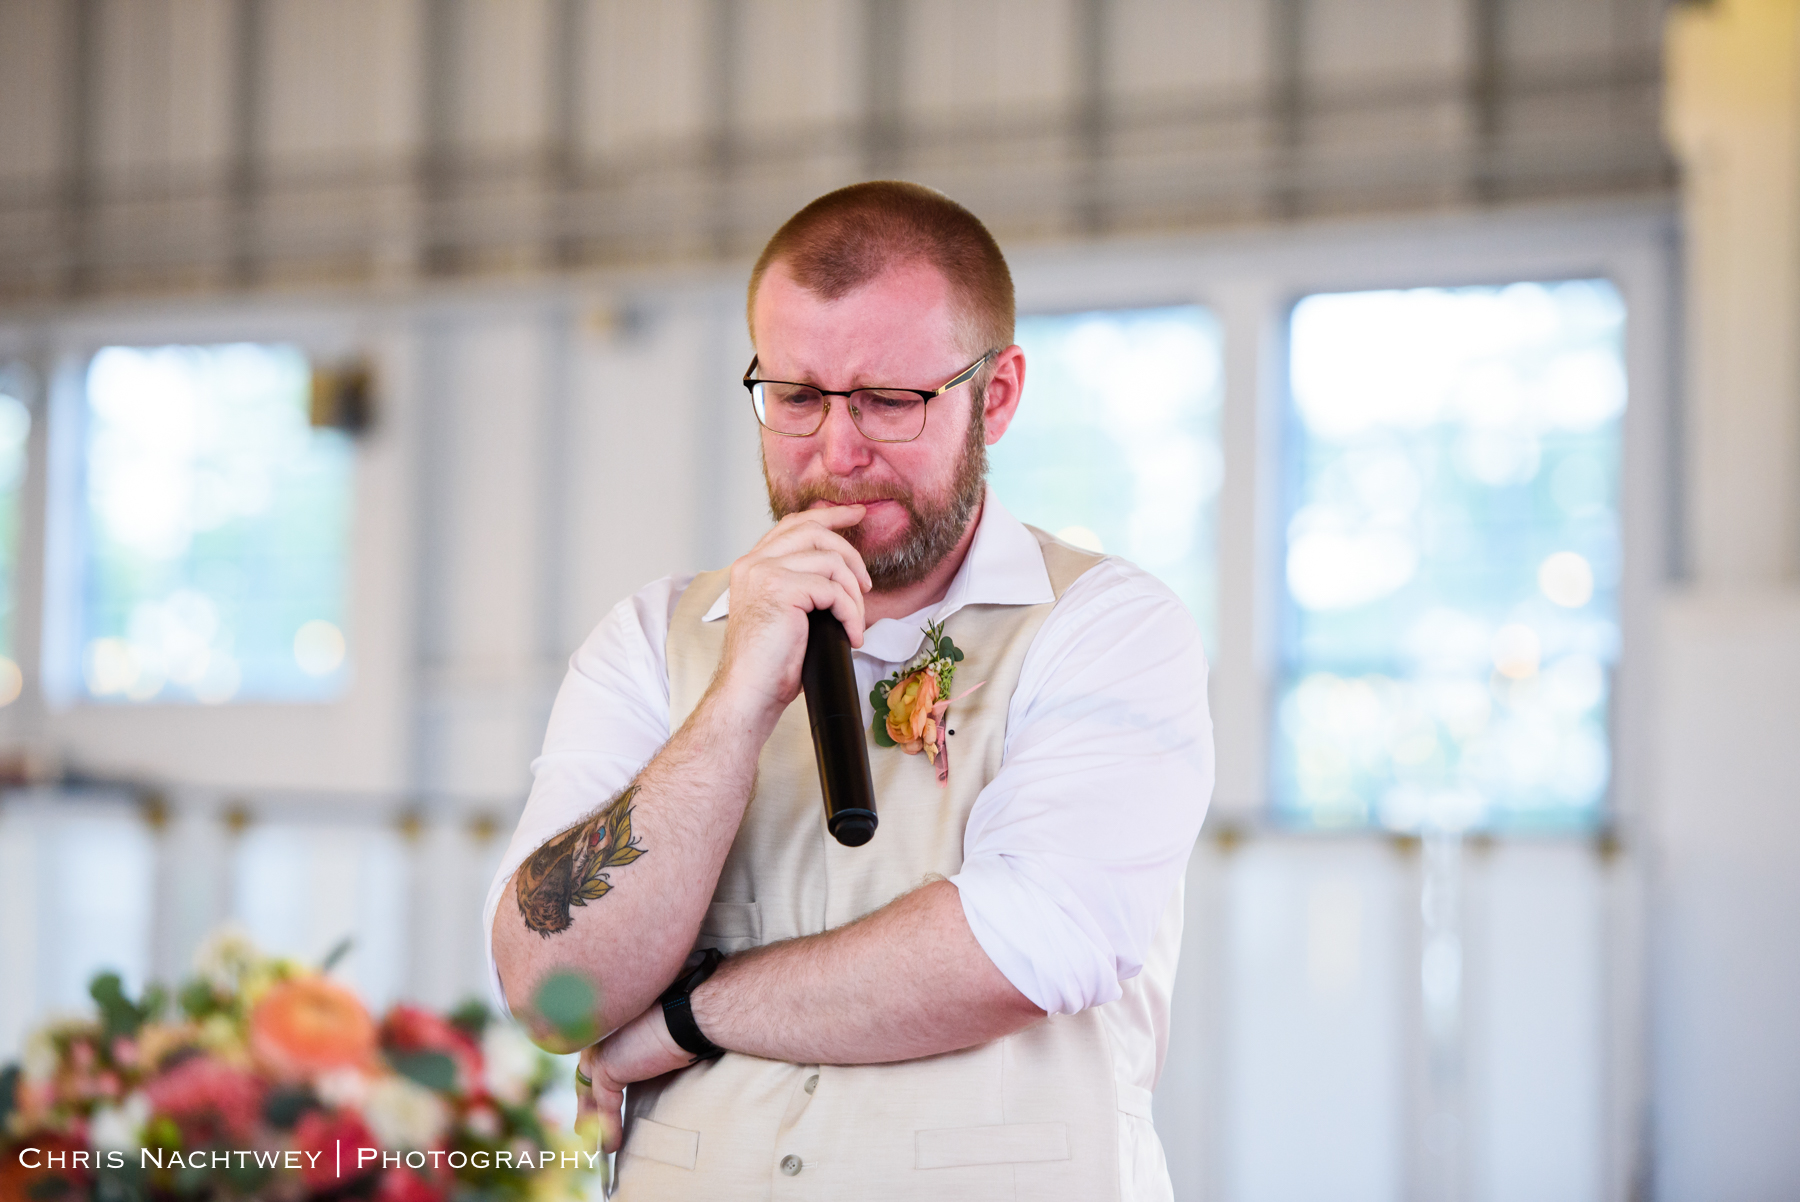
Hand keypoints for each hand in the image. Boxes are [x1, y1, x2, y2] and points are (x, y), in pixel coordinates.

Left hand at [576, 1005, 693, 1154]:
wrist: (684, 1018)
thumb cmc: (676, 1025)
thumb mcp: (647, 1042)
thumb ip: (632, 1054)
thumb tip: (634, 1072)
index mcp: (605, 1028)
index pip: (591, 1063)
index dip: (590, 1087)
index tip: (590, 1106)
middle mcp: (596, 1038)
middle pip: (584, 1079)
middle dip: (584, 1108)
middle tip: (583, 1129)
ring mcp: (597, 1052)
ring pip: (590, 1095)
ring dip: (592, 1123)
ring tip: (596, 1146)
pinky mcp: (605, 1068)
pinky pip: (604, 1106)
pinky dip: (609, 1127)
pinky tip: (612, 1144)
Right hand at [710, 506, 871, 724]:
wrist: (749, 692)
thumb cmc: (770, 664)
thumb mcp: (785, 614)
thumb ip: (801, 586)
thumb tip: (844, 575)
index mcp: (752, 565)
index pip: (792, 525)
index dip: (828, 516)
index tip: (856, 515)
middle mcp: (754, 562)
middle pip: (814, 532)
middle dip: (851, 552)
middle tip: (867, 583)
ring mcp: (765, 573)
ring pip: (830, 561)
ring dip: (853, 595)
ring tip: (855, 623)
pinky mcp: (781, 589)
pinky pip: (833, 590)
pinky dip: (851, 613)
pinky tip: (851, 634)